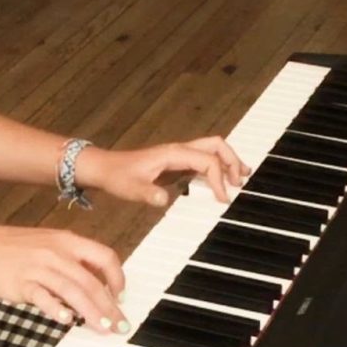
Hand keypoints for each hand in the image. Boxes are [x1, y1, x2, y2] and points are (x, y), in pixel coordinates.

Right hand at [0, 225, 127, 333]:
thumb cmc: (19, 249)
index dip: (118, 278)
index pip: (105, 257)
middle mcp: (57, 253)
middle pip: (91, 281)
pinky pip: (43, 296)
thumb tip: (102, 284)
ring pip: (72, 291)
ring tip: (102, 328)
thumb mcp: (53, 244)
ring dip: (91, 312)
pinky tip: (66, 321)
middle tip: (119, 325)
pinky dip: (56, 309)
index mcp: (69, 242)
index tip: (121, 297)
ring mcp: (39, 267)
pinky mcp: (22, 282)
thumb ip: (76, 262)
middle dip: (109, 306)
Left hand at [75, 137, 251, 206]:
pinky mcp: (175, 163)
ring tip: (242, 177)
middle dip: (232, 161)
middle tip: (241, 181)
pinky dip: (217, 168)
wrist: (104, 168)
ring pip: (212, 151)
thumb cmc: (117, 176)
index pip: (207, 161)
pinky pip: (203, 161)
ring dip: (228, 161)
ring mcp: (178, 155)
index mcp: (173, 154)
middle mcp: (179, 151)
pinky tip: (221, 181)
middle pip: (216, 146)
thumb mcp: (131, 188)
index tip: (221, 199)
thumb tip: (163, 200)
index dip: (218, 179)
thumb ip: (148, 194)